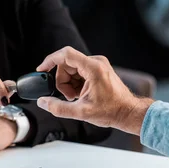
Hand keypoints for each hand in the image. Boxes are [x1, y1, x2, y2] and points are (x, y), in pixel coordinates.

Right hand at [36, 47, 153, 134]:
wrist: (127, 112)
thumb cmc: (111, 111)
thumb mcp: (81, 112)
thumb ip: (58, 108)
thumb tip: (43, 102)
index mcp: (93, 68)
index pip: (65, 54)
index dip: (50, 60)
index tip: (41, 69)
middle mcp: (96, 62)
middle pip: (66, 64)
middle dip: (62, 81)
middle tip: (69, 97)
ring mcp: (97, 65)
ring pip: (71, 69)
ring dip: (69, 84)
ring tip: (77, 97)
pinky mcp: (98, 69)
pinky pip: (79, 72)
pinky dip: (75, 83)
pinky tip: (81, 95)